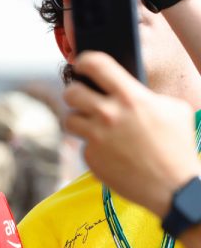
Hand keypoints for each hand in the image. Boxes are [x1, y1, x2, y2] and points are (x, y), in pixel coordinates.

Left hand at [63, 51, 199, 215]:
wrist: (174, 187)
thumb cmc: (178, 145)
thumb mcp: (173, 109)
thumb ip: (145, 94)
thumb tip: (127, 87)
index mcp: (130, 97)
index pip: (96, 64)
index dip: (84, 60)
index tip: (82, 63)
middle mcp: (108, 115)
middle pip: (71, 92)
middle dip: (75, 92)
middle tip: (82, 96)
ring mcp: (97, 137)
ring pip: (70, 119)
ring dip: (80, 120)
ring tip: (93, 124)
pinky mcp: (91, 158)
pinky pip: (83, 145)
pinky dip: (93, 147)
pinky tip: (110, 151)